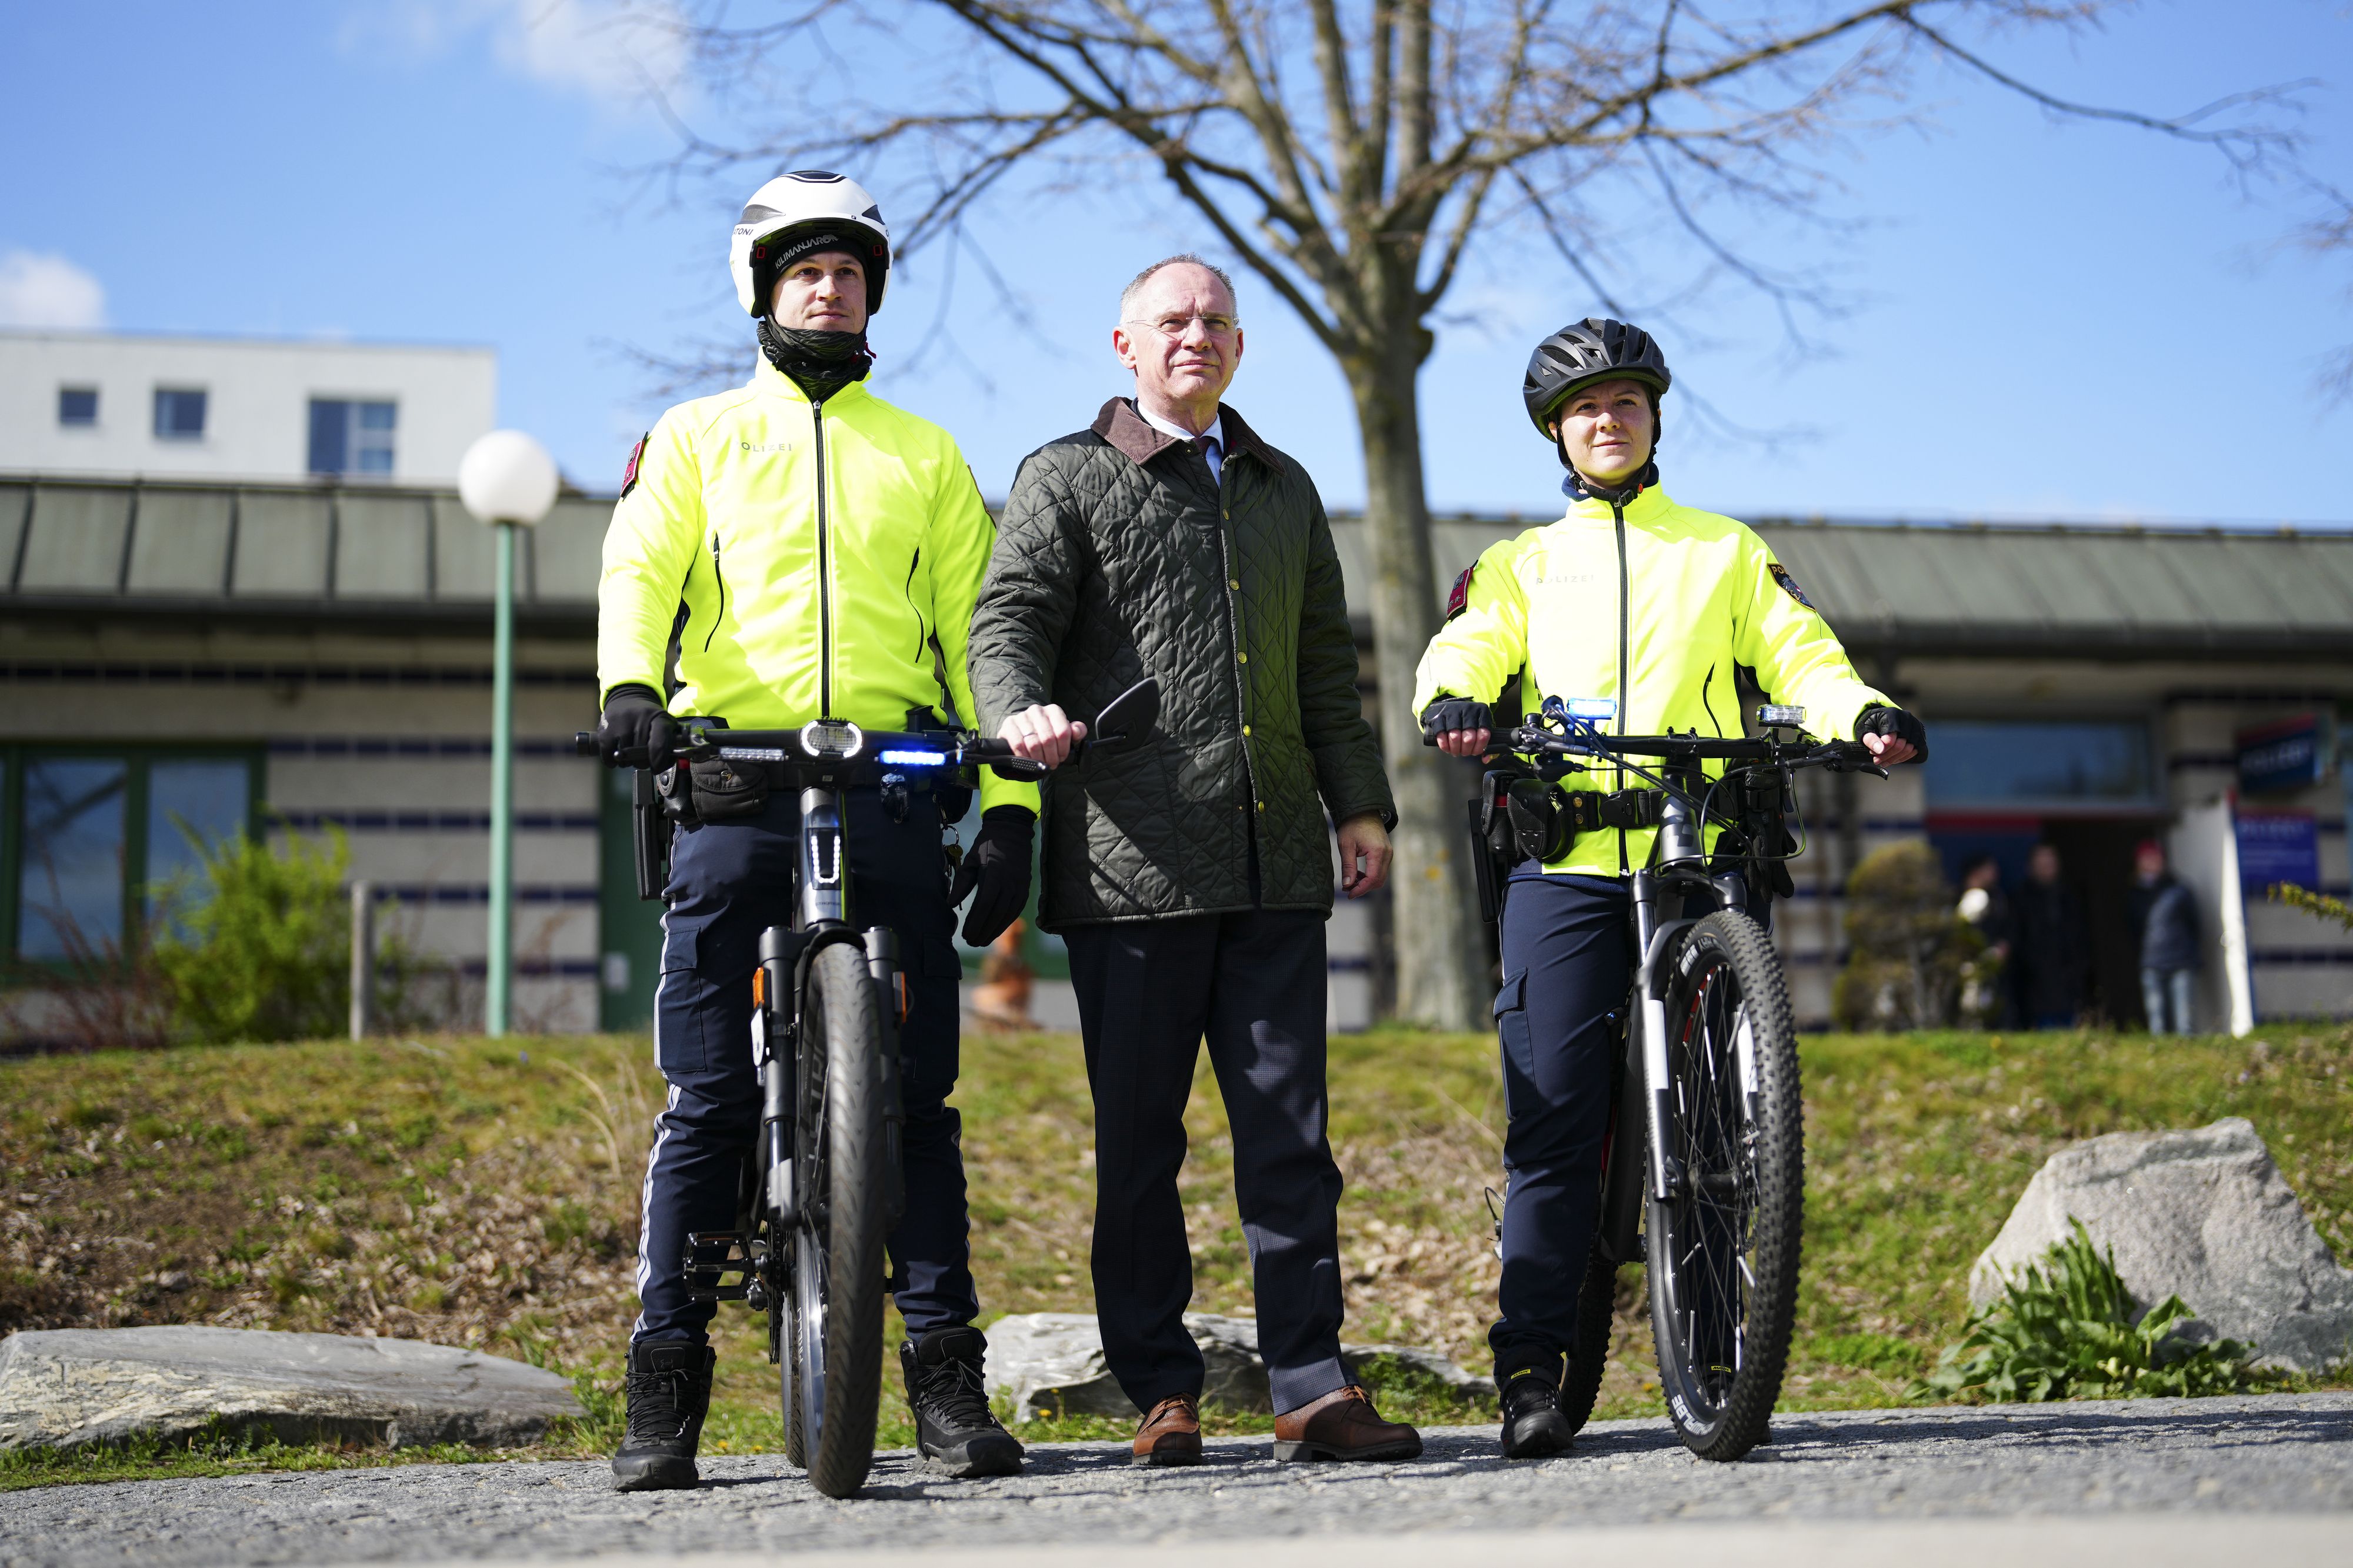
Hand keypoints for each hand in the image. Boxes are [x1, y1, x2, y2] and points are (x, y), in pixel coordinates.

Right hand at [597, 684, 673, 765]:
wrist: (628, 698)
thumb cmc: (649, 718)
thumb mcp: (665, 723)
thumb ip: (669, 743)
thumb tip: (664, 766)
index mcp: (658, 718)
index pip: (659, 744)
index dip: (659, 761)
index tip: (656, 767)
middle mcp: (639, 719)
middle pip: (641, 753)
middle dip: (643, 761)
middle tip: (642, 757)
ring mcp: (620, 723)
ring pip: (625, 756)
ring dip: (627, 761)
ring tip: (630, 754)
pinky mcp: (605, 729)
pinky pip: (608, 755)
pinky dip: (612, 762)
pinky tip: (617, 758)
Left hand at [950, 806, 1034, 945]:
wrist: (1012, 831)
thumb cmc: (987, 845)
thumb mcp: (970, 860)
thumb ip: (961, 883)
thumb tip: (950, 905)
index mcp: (994, 874)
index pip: (984, 904)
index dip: (975, 922)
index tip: (965, 935)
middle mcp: (1009, 882)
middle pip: (996, 914)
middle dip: (983, 930)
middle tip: (972, 942)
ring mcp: (1020, 886)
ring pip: (1007, 915)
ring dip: (995, 930)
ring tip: (982, 941)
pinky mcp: (1025, 889)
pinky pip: (1016, 910)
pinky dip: (1006, 922)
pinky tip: (996, 930)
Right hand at [1001, 704, 1087, 766]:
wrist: (1023, 731)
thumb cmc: (1047, 734)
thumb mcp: (1064, 733)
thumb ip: (1076, 731)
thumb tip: (1077, 731)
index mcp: (1053, 710)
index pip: (1063, 732)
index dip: (1064, 749)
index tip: (1062, 757)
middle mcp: (1037, 710)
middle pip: (1048, 739)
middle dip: (1052, 756)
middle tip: (1052, 764)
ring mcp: (1022, 717)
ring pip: (1033, 743)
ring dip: (1039, 759)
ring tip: (1041, 764)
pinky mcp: (1009, 725)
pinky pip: (1018, 745)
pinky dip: (1025, 757)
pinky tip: (1029, 761)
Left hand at [1337, 812, 1391, 898]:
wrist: (1363, 810)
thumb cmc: (1353, 825)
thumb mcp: (1346, 845)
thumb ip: (1348, 866)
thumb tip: (1347, 885)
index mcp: (1378, 852)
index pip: (1372, 879)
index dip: (1360, 889)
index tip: (1349, 894)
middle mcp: (1387, 854)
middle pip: (1378, 881)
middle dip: (1363, 888)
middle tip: (1347, 888)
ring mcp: (1389, 853)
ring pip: (1380, 877)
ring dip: (1366, 882)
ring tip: (1350, 881)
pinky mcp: (1386, 853)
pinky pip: (1380, 870)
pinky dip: (1370, 875)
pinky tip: (1358, 874)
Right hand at [1419, 697, 1493, 758]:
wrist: (1445, 706)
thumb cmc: (1464, 719)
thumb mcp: (1479, 726)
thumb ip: (1485, 743)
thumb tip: (1486, 759)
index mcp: (1481, 711)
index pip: (1484, 734)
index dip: (1479, 748)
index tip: (1475, 751)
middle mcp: (1467, 709)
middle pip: (1469, 738)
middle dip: (1466, 750)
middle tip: (1464, 752)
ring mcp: (1452, 711)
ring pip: (1455, 737)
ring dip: (1455, 749)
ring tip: (1455, 751)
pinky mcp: (1438, 716)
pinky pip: (1441, 736)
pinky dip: (1444, 745)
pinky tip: (1447, 747)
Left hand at [1855, 704, 1926, 765]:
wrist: (1880, 718)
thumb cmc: (1872, 723)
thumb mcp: (1865, 729)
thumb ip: (1870, 739)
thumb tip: (1880, 750)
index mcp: (1892, 715)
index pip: (1890, 739)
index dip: (1882, 750)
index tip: (1873, 754)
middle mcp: (1906, 718)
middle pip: (1900, 745)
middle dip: (1887, 756)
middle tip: (1877, 760)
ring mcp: (1915, 726)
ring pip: (1909, 749)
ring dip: (1895, 758)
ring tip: (1884, 761)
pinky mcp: (1919, 733)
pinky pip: (1915, 750)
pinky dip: (1904, 757)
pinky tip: (1894, 759)